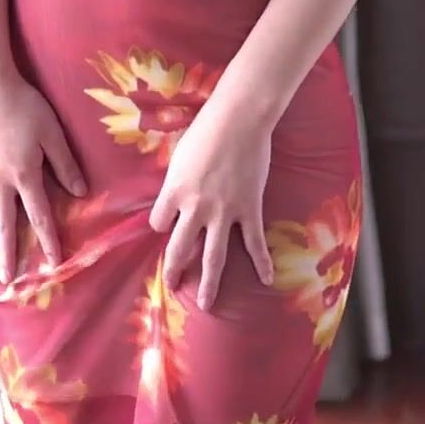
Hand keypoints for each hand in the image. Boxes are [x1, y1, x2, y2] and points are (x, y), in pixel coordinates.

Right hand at [0, 74, 87, 279]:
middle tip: (8, 278)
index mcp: (24, 175)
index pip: (38, 215)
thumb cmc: (25, 105)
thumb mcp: (53, 133)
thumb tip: (81, 194)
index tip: (54, 264)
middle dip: (8, 253)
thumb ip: (66, 165)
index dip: (48, 241)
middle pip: (3, 223)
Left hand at [149, 102, 275, 309]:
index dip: (161, 225)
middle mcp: (194, 208)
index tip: (167, 224)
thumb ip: (177, 179)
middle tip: (172, 286)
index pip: (158, 221)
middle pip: (179, 247)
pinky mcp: (248, 209)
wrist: (239, 120)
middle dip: (174, 270)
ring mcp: (223, 212)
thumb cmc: (206, 130)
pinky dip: (261, 262)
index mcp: (173, 192)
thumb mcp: (180, 155)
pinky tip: (267, 280)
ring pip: (213, 256)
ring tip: (205, 303)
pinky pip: (254, 242)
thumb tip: (176, 191)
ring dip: (209, 282)